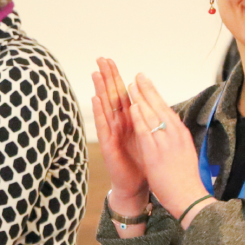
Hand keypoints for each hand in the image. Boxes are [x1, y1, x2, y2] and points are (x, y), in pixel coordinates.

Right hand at [92, 58, 147, 206]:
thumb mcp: (147, 137)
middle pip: (112, 96)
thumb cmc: (142, 162)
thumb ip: (145, 120)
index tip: (111, 61)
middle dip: (106, 77)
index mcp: (129, 121)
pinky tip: (95, 99)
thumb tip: (149, 102)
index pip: (122, 94)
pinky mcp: (108, 145)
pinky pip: (103, 126)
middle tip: (100, 59)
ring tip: (95, 73)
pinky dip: (99, 113)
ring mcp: (112, 133)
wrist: (136, 185)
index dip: (116, 78)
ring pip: (105, 108)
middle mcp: (118, 124)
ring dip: (100, 90)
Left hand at [125, 74, 212, 222]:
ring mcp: (166, 143)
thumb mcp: (184, 151)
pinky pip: (146, 131)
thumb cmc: (185, 177)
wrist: (189, 197)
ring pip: (152, 115)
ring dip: (141, 99)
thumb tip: (171, 125)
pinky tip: (132, 107)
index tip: (147, 83)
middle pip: (159, 107)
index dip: (155, 95)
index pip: (166, 109)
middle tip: (137, 76)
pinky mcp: (156, 153)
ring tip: (131, 85)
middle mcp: (175, 135)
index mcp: (181, 134)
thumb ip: (175, 138)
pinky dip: (140, 118)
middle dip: (147, 90)